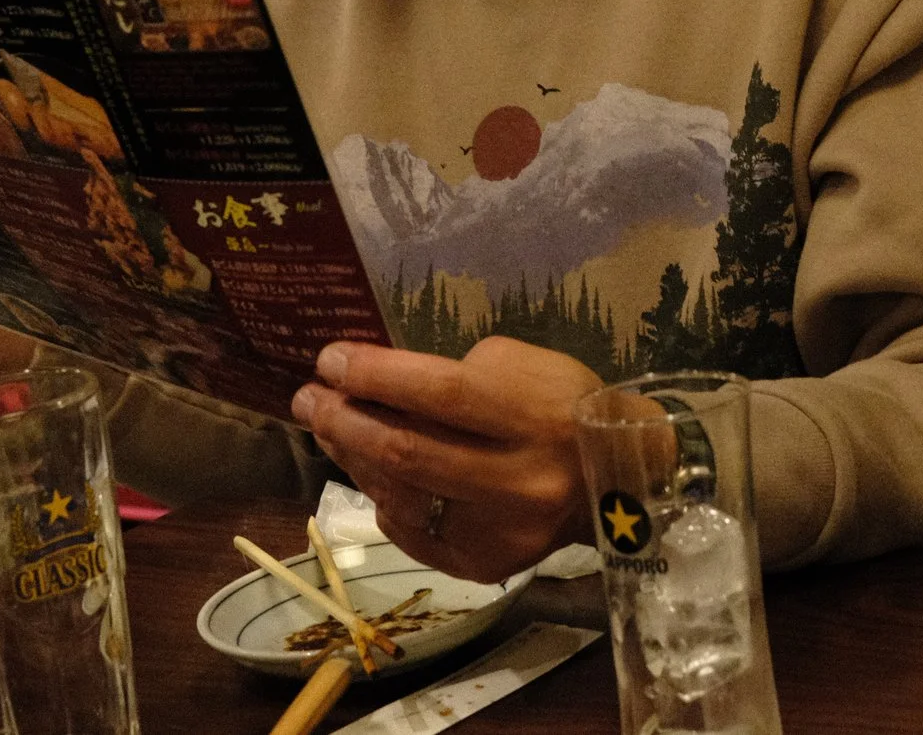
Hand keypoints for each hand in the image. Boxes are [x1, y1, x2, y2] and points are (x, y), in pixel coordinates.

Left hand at [292, 336, 599, 582]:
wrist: (613, 479)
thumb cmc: (564, 405)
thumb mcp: (524, 367)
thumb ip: (457, 376)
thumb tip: (384, 386)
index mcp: (531, 416)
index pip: (439, 393)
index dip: (374, 375)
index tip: (328, 359)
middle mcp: (515, 480)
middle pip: (407, 450)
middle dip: (344, 419)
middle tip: (308, 398)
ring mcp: (499, 530)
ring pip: (402, 495)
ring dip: (354, 458)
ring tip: (329, 429)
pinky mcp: (486, 563)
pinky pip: (416, 532)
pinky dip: (386, 499)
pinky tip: (371, 473)